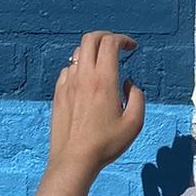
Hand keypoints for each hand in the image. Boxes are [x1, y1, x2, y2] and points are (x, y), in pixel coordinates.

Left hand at [47, 30, 144, 177]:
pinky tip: (86, 82)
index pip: (110, 43)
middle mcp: (83, 76)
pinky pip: (68, 70)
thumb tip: (129, 83)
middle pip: (90, 39)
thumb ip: (138, 98)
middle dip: (105, 36)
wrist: (74, 159)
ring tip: (103, 66)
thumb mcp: (134, 123)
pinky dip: (79, 68)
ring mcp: (68, 83)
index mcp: (103, 80)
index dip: (123, 39)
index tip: (132, 47)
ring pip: (78, 54)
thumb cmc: (106, 144)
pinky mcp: (58, 93)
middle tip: (116, 45)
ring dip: (93, 53)